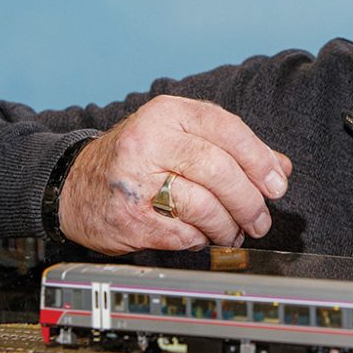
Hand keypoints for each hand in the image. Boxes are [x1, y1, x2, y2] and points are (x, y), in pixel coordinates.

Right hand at [58, 95, 291, 254]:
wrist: (73, 184)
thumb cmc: (137, 159)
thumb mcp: (181, 137)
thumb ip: (231, 147)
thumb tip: (279, 167)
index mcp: (168, 113)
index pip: (227, 129)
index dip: (258, 159)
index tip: (277, 185)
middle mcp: (149, 140)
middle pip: (218, 170)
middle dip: (248, 201)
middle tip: (260, 219)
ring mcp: (136, 180)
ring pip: (203, 206)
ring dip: (228, 226)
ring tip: (234, 232)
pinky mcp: (129, 217)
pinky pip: (182, 233)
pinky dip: (201, 239)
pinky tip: (203, 236)